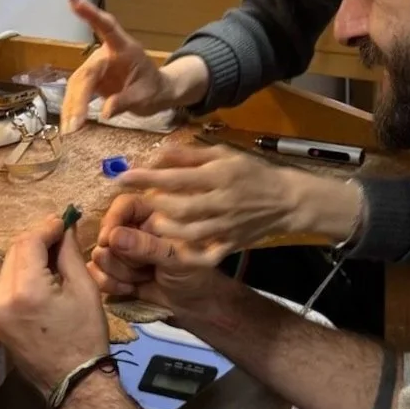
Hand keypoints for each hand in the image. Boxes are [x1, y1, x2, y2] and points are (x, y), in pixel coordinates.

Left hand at [0, 216, 109, 396]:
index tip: (66, 220)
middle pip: (15, 251)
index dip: (47, 227)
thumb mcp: (85, 289)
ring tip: (55, 254)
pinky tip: (43, 273)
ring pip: (9, 265)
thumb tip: (65, 225)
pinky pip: (6, 282)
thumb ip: (69, 253)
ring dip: (30, 253)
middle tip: (62, 233)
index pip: (29, 242)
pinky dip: (23, 271)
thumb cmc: (85, 335)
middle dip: (38, 238)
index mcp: (25, 291)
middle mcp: (0, 299)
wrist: (72, 380)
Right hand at [60, 0, 209, 133]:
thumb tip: (105, 111)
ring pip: (77, 85)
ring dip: (72, 106)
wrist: (157, 93)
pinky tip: (69, 124)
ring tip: (71, 129)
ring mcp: (97, 68)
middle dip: (78, 98)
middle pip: (85, 73)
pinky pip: (77, 94)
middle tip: (75, 122)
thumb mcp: (147, 96)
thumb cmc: (155, 89)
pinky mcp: (91, 81)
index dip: (91, 15)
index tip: (74, 2)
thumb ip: (127, 101)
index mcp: (123, 49)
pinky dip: (73, 109)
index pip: (106, 27)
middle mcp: (106, 55)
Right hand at [89, 193, 227, 318]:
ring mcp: (123, 251)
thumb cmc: (194, 274)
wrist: (192, 306)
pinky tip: (130, 289)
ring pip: (101, 255)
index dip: (113, 219)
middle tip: (145, 267)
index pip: (125, 204)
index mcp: (155, 214)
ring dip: (120, 272)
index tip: (108, 240)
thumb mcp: (177, 257)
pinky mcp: (113, 271)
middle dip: (122, 256)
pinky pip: (95, 273)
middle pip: (108, 233)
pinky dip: (110, 284)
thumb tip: (113, 237)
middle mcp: (135, 228)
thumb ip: (148, 246)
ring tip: (144, 277)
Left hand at [117, 145, 303, 252]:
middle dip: (151, 205)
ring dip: (164, 229)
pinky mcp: (230, 245)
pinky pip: (206, 255)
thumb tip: (157, 152)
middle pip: (179, 207)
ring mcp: (226, 226)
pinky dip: (187, 256)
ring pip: (189, 233)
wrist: (287, 200)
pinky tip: (171, 251)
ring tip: (150, 223)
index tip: (122, 176)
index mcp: (219, 175)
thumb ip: (190, 155)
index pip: (177, 177)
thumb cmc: (251, 172)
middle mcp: (222, 202)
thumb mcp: (224, 154)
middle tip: (132, 202)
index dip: (147, 178)